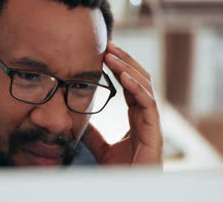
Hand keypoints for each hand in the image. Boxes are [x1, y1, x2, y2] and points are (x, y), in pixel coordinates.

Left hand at [83, 42, 162, 165]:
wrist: (128, 190)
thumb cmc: (121, 172)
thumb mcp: (101, 148)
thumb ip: (93, 133)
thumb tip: (78, 120)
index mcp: (136, 117)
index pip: (129, 85)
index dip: (119, 68)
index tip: (104, 52)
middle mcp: (145, 117)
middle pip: (139, 80)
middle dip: (124, 61)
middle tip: (108, 45)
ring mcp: (151, 124)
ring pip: (145, 87)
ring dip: (128, 68)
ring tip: (112, 54)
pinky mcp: (154, 133)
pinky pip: (148, 104)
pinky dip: (137, 88)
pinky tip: (124, 75)